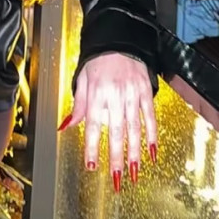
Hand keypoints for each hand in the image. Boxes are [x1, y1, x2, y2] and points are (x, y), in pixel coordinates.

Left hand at [66, 53, 156, 189]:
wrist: (119, 40)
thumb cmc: (98, 61)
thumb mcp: (82, 79)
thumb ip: (78, 105)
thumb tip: (66, 126)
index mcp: (96, 94)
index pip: (92, 127)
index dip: (92, 147)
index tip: (91, 166)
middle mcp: (115, 96)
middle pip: (115, 132)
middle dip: (116, 158)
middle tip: (116, 178)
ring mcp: (132, 95)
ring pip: (134, 129)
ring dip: (134, 153)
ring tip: (134, 173)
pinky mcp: (145, 93)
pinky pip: (150, 118)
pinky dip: (152, 136)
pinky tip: (152, 153)